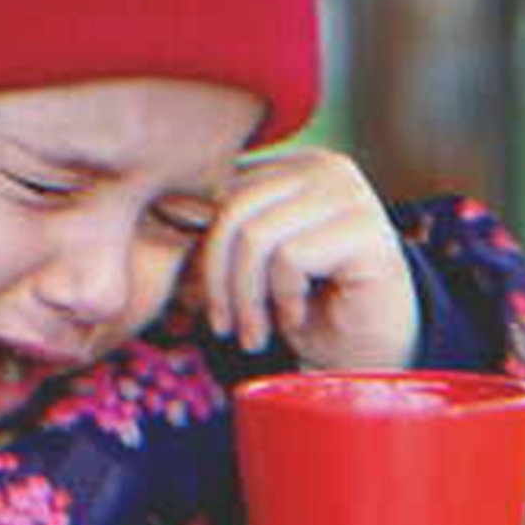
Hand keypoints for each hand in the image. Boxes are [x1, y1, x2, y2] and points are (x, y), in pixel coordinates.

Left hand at [199, 148, 418, 370]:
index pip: (221, 187)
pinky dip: (283, 299)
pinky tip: (296, 317)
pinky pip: (290, 257)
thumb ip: (216, 233)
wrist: (366, 358)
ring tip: (254, 332)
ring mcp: (349, 193)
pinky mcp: (366, 228)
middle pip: (232, 208)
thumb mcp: (248, 265)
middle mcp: (325, 167)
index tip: (196, 300)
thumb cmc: (303, 310)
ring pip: (256, 235)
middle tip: (221, 326)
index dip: (200, 248)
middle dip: (216, 277)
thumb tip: (158, 212)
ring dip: (247, 297)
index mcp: (292, 166)